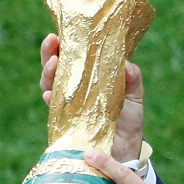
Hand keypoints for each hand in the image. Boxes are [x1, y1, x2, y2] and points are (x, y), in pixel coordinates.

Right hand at [39, 33, 146, 162]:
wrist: (126, 151)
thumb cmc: (128, 120)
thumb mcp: (134, 97)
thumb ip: (133, 79)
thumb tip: (126, 64)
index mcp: (89, 78)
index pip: (73, 57)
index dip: (66, 44)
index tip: (62, 32)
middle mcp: (74, 89)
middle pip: (56, 67)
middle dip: (49, 53)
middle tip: (52, 40)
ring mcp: (68, 105)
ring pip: (50, 84)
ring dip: (48, 73)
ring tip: (53, 62)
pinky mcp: (65, 122)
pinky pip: (53, 109)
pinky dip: (50, 100)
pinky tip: (50, 94)